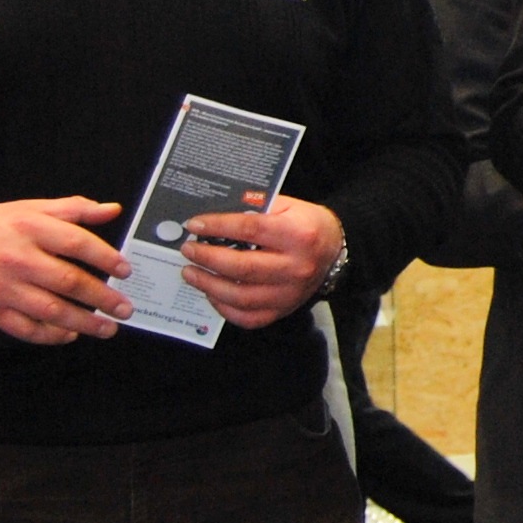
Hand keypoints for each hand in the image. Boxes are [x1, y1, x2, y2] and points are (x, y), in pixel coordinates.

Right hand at [0, 197, 132, 344]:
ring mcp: (2, 287)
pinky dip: (49, 336)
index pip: (76, 243)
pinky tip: (69, 335)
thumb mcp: (31, 208)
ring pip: (49, 310)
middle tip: (125, 308)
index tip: (125, 271)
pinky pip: (24, 328)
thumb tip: (112, 209)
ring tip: (107, 328)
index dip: (105, 257)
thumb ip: (73, 209)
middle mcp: (17, 258)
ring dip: (83, 322)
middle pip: (67, 281)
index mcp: (29, 227)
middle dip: (102, 297)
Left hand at [179, 191, 343, 330]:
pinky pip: (248, 317)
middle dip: (208, 258)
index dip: (218, 227)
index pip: (251, 230)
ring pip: (241, 296)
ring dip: (209, 285)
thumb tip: (216, 215)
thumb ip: (255, 208)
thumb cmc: (306, 224)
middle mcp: (296, 267)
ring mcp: (290, 293)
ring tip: (190, 272)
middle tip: (188, 250)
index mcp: (298, 235)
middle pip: (243, 267)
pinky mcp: (284, 310)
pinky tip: (212, 293)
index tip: (196, 224)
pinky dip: (224, 308)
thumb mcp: (287, 205)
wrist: (333, 250)